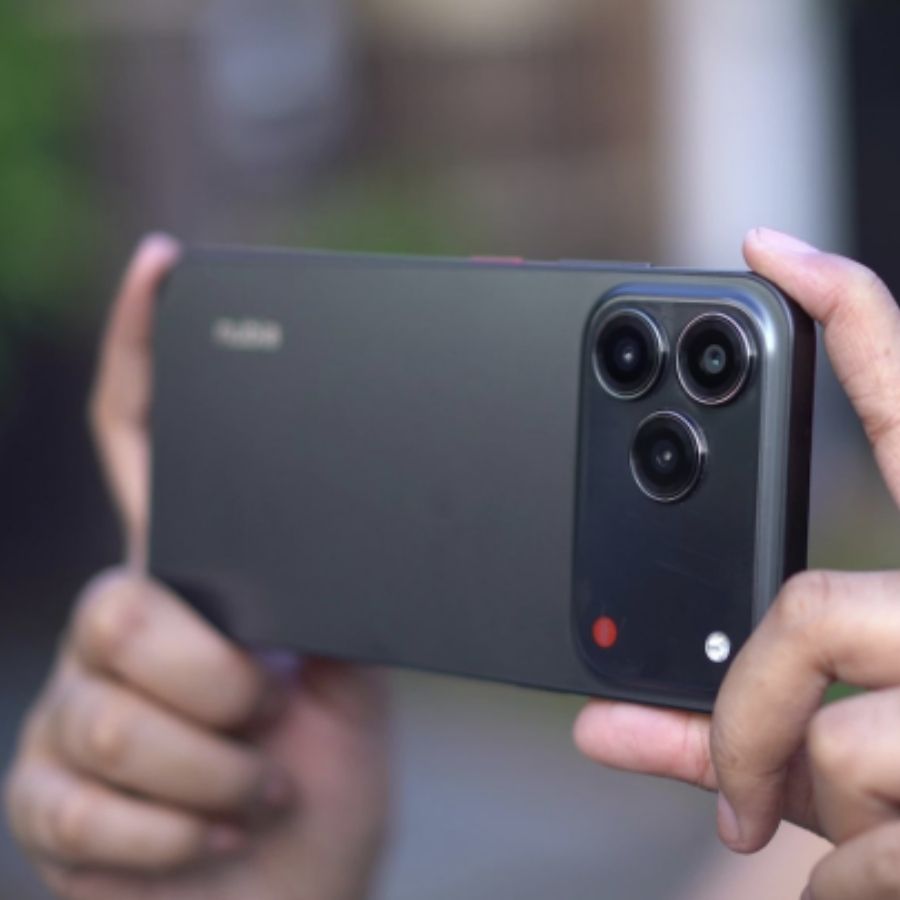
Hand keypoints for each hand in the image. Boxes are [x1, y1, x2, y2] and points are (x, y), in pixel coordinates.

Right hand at [4, 237, 389, 899]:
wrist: (286, 896)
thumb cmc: (317, 785)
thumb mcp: (347, 676)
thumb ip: (332, 597)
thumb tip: (360, 531)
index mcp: (200, 582)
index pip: (153, 446)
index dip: (150, 353)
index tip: (167, 268)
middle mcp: (126, 627)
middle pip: (124, 600)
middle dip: (216, 680)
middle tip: (269, 717)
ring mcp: (79, 708)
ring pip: (111, 703)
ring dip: (214, 765)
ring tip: (256, 782)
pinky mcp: (47, 795)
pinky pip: (89, 798)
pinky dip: (179, 830)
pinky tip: (210, 833)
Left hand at [574, 228, 899, 899]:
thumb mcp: (830, 758)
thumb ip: (722, 722)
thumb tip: (592, 721)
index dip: (849, 316)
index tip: (771, 248)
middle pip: (802, 615)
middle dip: (747, 704)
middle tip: (739, 769)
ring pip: (828, 737)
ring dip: (789, 801)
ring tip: (818, 842)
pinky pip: (852, 836)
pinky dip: (830, 879)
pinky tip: (848, 891)